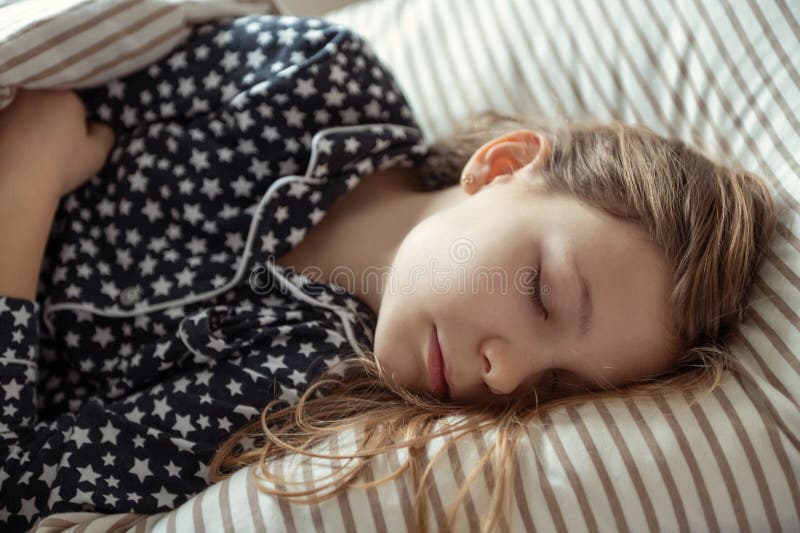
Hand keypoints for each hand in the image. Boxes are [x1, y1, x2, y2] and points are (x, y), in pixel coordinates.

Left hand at [0, 88, 114, 199]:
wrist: (16, 182)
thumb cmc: (62, 165)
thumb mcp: (98, 153)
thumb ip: (105, 134)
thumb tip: (98, 127)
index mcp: (65, 95)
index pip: (78, 101)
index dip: (80, 119)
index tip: (79, 137)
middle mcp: (35, 93)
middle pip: (51, 100)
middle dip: (55, 115)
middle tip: (58, 141)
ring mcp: (10, 104)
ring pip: (29, 109)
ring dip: (33, 122)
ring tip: (35, 147)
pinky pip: (10, 121)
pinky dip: (15, 131)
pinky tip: (19, 150)